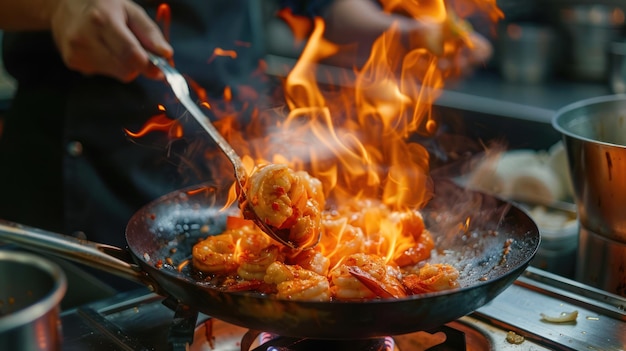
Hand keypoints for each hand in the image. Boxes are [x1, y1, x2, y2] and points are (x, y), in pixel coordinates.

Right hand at [50, 0, 172, 81]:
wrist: (63, 4)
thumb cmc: (103, 5)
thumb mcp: (130, 10)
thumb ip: (150, 33)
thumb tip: (166, 54)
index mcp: (103, 21)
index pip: (131, 54)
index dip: (150, 66)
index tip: (162, 70)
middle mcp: (86, 38)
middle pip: (126, 70)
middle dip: (138, 65)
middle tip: (139, 52)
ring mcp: (77, 52)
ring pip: (117, 74)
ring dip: (124, 65)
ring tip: (114, 45)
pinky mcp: (72, 62)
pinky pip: (105, 74)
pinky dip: (110, 65)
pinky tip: (102, 49)